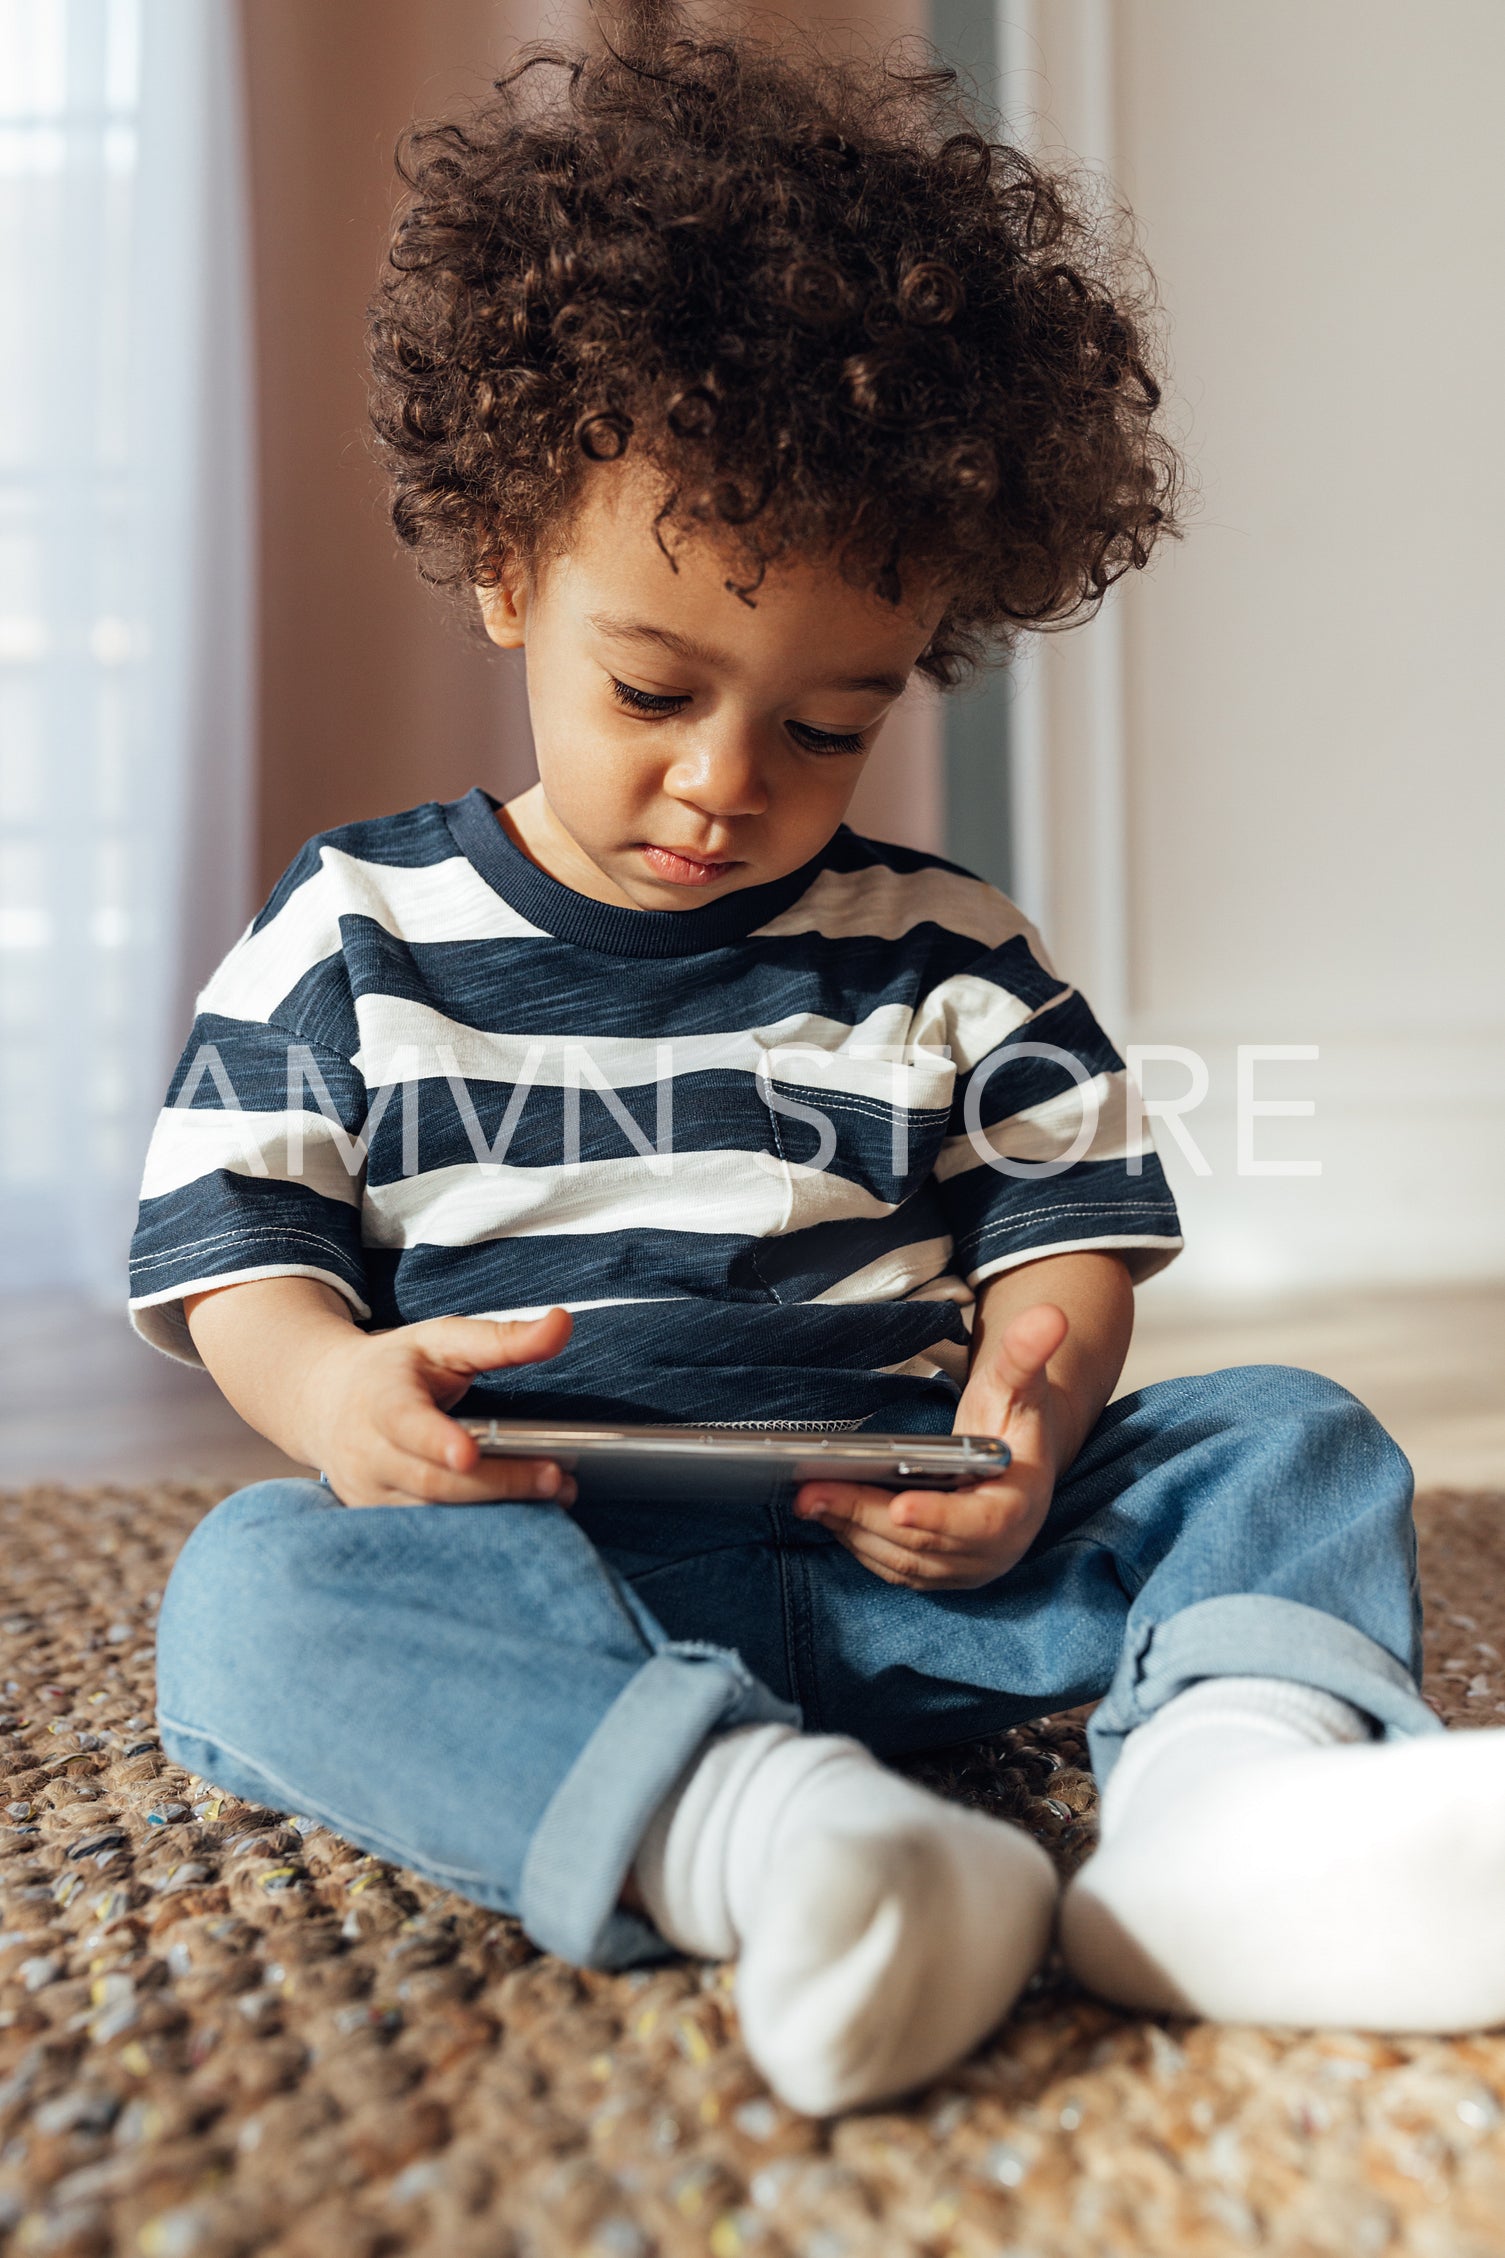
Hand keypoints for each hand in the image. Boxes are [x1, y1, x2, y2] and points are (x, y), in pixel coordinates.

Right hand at [296, 1307, 576, 1507]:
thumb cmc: (395, 1367)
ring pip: (433, 1514)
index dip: (435, 1439)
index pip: (404, 1422)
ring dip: (496, 1511)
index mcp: (380, 1398)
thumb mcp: (442, 1339)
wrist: (325, 1401)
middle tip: (554, 1476)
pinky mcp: (376, 1520)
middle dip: (497, 1482)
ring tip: (553, 1494)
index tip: (468, 1453)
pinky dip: (477, 1530)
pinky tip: (523, 1517)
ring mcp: (367, 1493)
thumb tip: (561, 1324)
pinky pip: (430, 1533)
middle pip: (432, 1479)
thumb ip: (502, 1337)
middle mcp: (366, 1451)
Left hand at [792, 1302, 1069, 1590]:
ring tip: (807, 1496)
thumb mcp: (1020, 1382)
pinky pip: (890, 1565)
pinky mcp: (936, 1572)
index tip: (901, 1507)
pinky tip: (822, 1509)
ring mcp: (963, 1568)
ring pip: (900, 1560)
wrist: (1016, 1458)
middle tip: (814, 1492)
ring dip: (850, 1530)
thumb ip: (1027, 1353)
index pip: (981, 1525)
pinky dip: (854, 1540)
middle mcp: (994, 1550)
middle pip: (924, 1546)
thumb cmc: (1014, 1417)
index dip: (941, 1519)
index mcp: (1020, 1507)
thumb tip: (1048, 1315)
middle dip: (866, 1517)